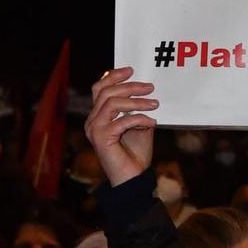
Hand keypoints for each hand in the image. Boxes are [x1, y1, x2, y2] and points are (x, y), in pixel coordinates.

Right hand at [85, 67, 158, 185]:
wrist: (133, 178)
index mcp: (99, 115)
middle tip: (150, 87)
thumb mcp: (140, 125)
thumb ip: (138, 109)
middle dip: (129, 86)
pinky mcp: (100, 139)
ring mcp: (94, 130)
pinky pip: (120, 122)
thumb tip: (148, 90)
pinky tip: (152, 122)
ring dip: (136, 102)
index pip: (100, 88)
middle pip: (106, 92)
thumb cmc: (136, 152)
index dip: (113, 76)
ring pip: (112, 104)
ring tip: (155, 104)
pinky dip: (138, 119)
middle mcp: (92, 121)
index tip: (132, 69)